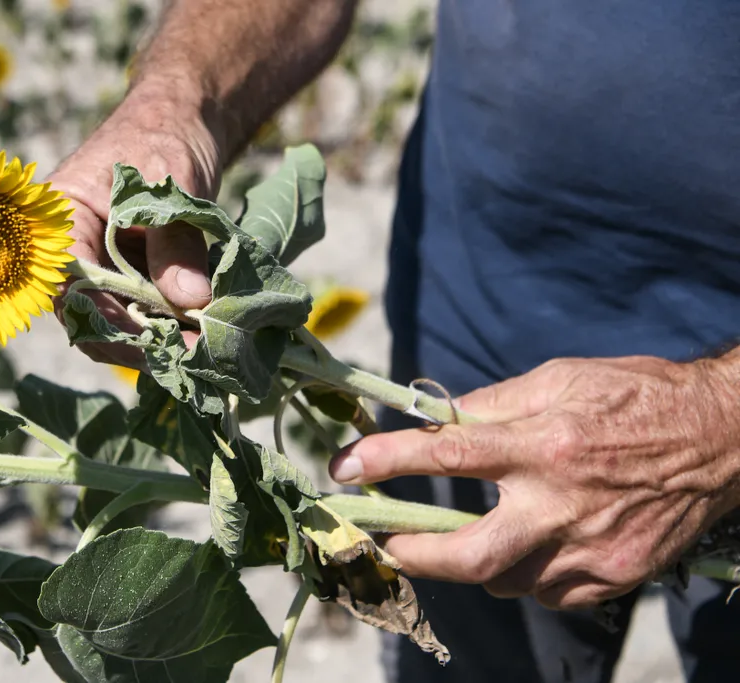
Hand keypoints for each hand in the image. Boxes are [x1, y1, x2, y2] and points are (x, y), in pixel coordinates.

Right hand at [45, 79, 222, 366]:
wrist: (181, 122)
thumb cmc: (165, 140)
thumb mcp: (172, 190)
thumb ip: (176, 246)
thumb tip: (190, 302)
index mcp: (58, 224)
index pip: (69, 288)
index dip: (110, 321)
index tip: (158, 340)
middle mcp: (68, 254)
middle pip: (87, 318)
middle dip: (136, 342)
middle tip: (190, 353)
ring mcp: (97, 270)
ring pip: (113, 324)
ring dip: (154, 341)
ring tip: (201, 348)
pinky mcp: (124, 279)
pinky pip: (136, 315)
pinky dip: (165, 328)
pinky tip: (197, 335)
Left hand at [329, 355, 739, 608]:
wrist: (721, 440)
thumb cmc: (633, 397)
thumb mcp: (559, 378)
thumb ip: (492, 406)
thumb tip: (435, 424)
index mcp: (546, 442)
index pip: (448, 454)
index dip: (387, 460)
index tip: (343, 467)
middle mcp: (565, 504)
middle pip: (467, 556)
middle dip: (412, 554)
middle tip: (385, 539)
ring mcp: (591, 551)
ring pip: (502, 580)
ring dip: (474, 559)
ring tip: (480, 528)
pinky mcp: (613, 577)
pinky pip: (543, 592)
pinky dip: (521, 570)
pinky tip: (532, 541)